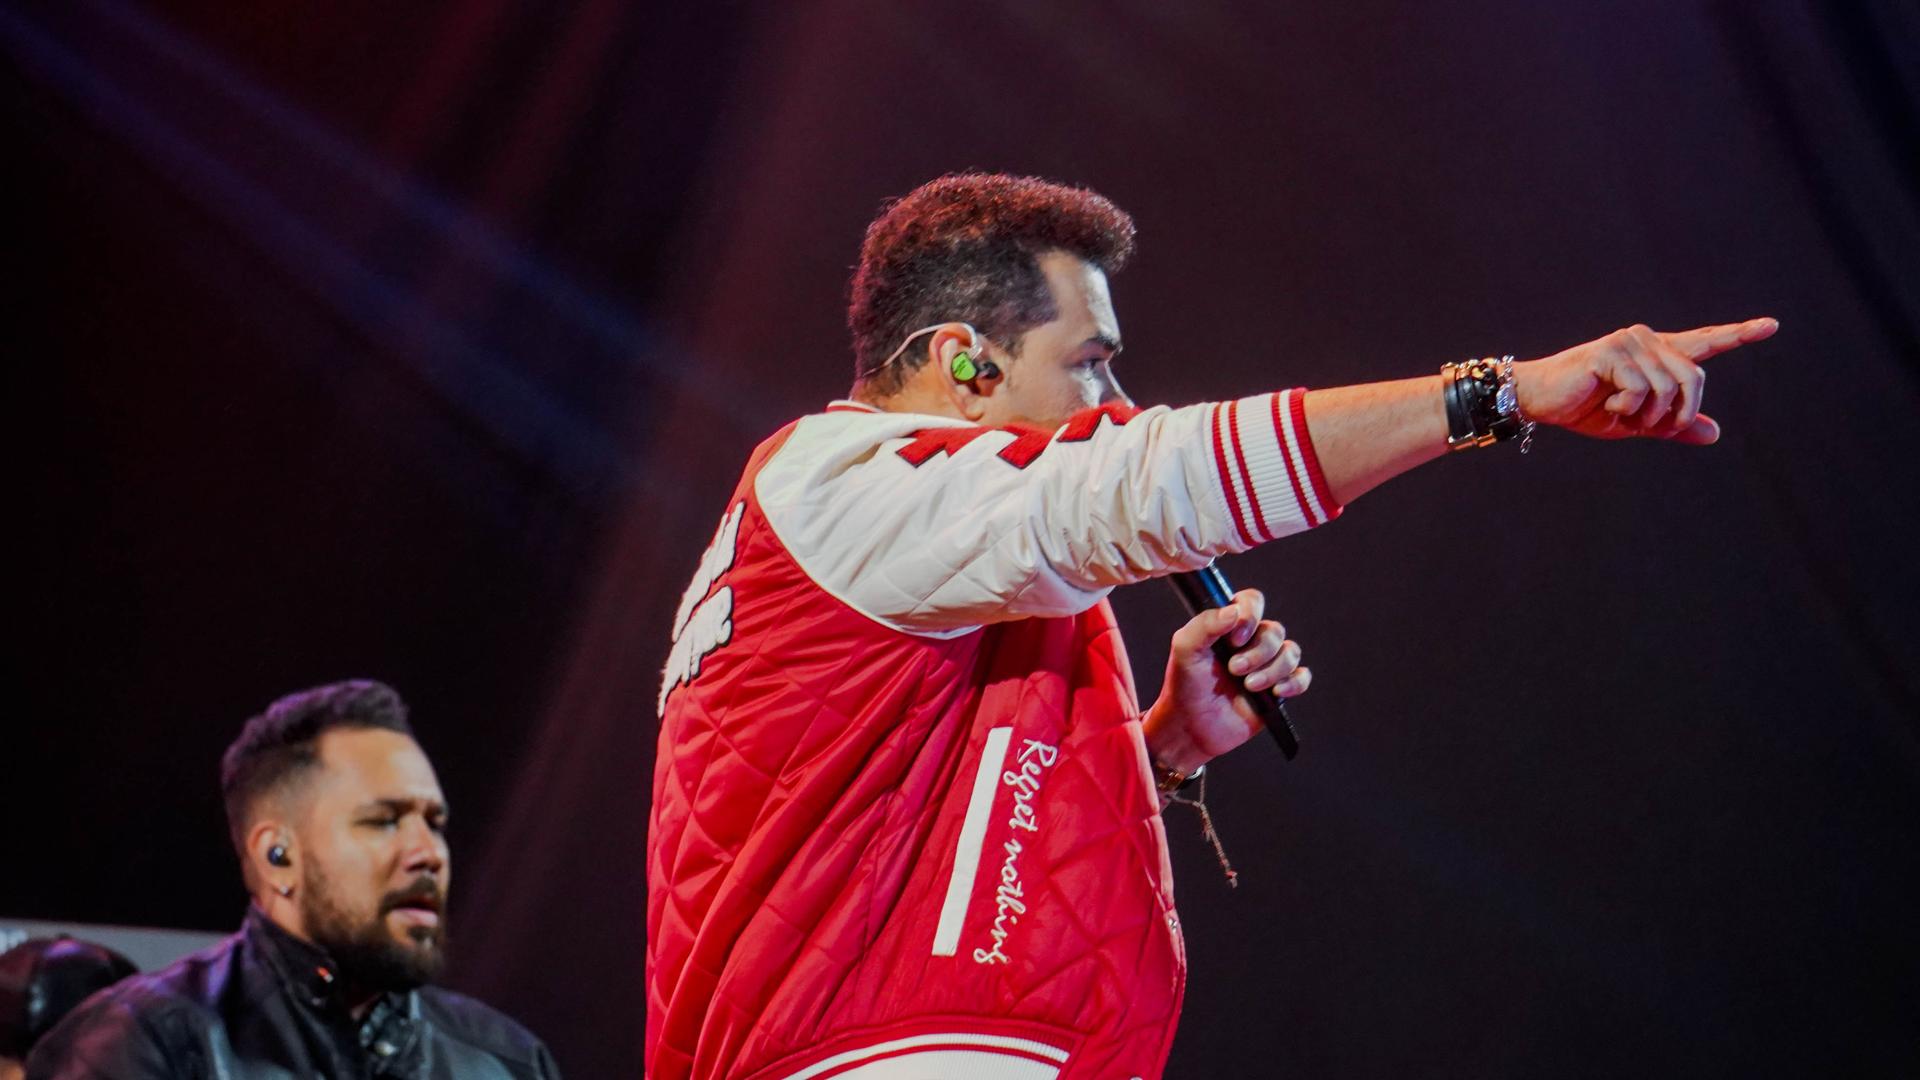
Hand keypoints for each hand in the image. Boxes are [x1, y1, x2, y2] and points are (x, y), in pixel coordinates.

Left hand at [1142, 588, 1308, 774]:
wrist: (1191, 726)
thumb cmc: (1184, 684)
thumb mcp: (1185, 649)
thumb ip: (1205, 624)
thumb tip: (1234, 610)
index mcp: (1229, 625)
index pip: (1252, 601)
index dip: (1250, 615)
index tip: (1234, 639)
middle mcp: (1251, 641)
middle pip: (1275, 630)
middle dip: (1258, 652)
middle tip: (1235, 669)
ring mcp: (1266, 665)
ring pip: (1290, 652)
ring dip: (1271, 670)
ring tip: (1249, 686)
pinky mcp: (1278, 689)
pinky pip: (1302, 676)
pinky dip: (1294, 682)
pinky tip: (1277, 692)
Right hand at [1515, 317, 1777, 443]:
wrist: (1540, 401)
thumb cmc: (1586, 408)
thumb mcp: (1637, 422)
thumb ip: (1674, 424)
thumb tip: (1714, 432)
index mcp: (1657, 353)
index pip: (1704, 342)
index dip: (1739, 335)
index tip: (1771, 325)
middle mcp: (1648, 339)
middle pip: (1695, 375)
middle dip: (1680, 411)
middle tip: (1652, 428)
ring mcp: (1630, 342)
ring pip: (1669, 387)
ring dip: (1649, 415)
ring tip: (1622, 415)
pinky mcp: (1612, 352)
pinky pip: (1641, 390)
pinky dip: (1627, 410)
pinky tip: (1608, 405)